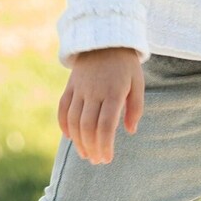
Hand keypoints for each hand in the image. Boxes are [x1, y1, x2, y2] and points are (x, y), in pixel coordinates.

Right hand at [58, 46, 143, 163]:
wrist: (105, 39)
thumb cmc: (125, 65)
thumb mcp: (138, 83)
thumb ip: (135, 107)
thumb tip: (130, 131)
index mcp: (114, 92)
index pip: (106, 126)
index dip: (105, 145)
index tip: (107, 159)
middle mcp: (94, 91)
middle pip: (88, 127)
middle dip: (92, 148)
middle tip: (97, 161)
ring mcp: (80, 89)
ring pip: (73, 120)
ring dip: (78, 141)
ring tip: (85, 154)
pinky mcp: (70, 86)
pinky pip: (63, 108)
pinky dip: (64, 125)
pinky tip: (70, 137)